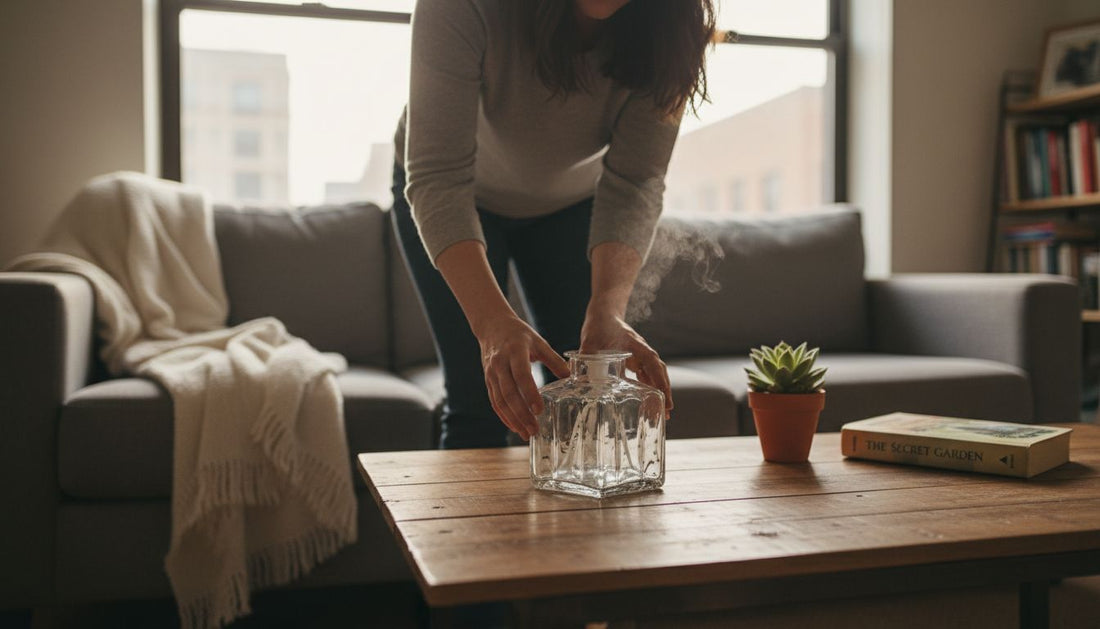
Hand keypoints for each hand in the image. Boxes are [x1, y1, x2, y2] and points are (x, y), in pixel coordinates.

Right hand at [474, 315, 569, 439]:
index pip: (522, 376)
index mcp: (515, 352)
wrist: (492, 326)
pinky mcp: (488, 380)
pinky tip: (514, 426)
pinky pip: (494, 401)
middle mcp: (500, 364)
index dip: (530, 394)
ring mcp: (491, 373)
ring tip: (526, 433)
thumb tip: (570, 377)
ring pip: (500, 400)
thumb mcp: (538, 341)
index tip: (540, 410)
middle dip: (521, 414)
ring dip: (512, 419)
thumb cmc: (518, 334)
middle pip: (509, 393)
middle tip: (534, 430)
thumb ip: (553, 359)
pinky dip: (503, 416)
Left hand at [579, 307, 673, 417]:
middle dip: (664, 391)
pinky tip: (648, 401)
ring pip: (654, 374)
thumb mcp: (590, 341)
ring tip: (661, 412)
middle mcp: (642, 351)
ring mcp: (640, 356)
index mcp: (635, 346)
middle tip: (667, 412)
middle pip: (659, 371)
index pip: (652, 363)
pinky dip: (650, 387)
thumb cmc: (600, 325)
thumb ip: (587, 357)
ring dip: (659, 391)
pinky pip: (646, 375)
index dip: (659, 381)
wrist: (604, 314)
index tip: (665, 398)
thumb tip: (580, 378)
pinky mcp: (635, 360)